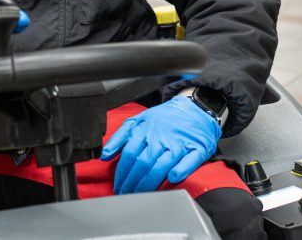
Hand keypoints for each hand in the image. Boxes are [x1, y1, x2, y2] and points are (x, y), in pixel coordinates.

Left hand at [101, 96, 221, 193]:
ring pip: (162, 165)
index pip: (130, 154)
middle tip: (127, 194)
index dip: (122, 173)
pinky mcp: (196, 148)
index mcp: (146, 129)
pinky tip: (172, 178)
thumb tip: (104, 155)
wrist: (194, 108)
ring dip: (150, 182)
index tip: (118, 185)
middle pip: (143, 163)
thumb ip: (120, 136)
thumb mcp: (139, 119)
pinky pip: (189, 161)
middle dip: (132, 182)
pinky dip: (181, 170)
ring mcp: (179, 143)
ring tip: (141, 194)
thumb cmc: (165, 118)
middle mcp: (161, 137)